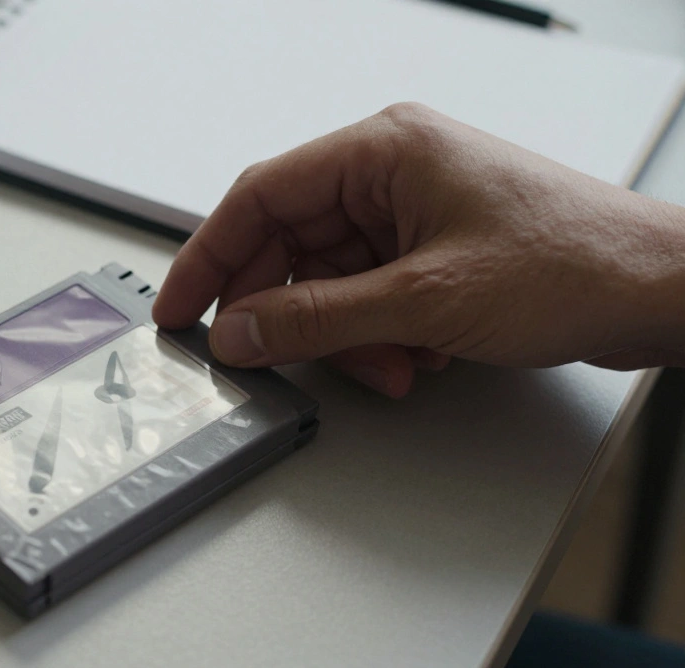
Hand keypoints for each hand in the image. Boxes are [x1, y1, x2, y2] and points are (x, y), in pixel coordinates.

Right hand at [152, 103, 684, 397]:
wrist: (661, 290)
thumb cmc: (571, 263)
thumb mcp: (423, 302)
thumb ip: (316, 320)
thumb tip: (240, 331)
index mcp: (380, 151)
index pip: (259, 196)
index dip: (208, 257)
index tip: (179, 310)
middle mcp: (391, 172)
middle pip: (291, 245)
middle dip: (290, 313)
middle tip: (270, 360)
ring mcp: (413, 212)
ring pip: (330, 281)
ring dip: (345, 336)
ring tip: (389, 366)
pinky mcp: (434, 249)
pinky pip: (369, 295)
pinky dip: (378, 336)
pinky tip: (419, 357)